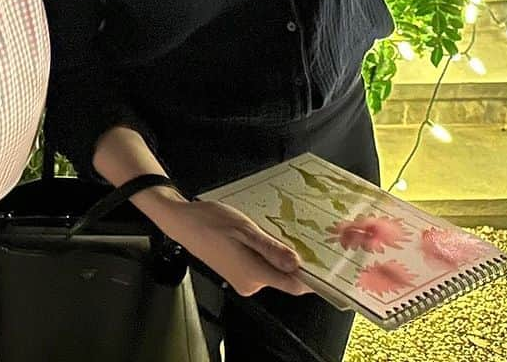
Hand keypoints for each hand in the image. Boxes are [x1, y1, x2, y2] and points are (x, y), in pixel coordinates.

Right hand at [159, 197, 313, 297]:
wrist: (182, 222)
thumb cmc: (210, 222)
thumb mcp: (244, 229)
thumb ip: (271, 249)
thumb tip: (297, 265)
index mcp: (253, 274)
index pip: (293, 285)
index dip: (311, 277)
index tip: (324, 262)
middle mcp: (250, 284)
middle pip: (283, 276)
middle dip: (291, 258)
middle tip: (293, 233)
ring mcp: (242, 280)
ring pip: (271, 270)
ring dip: (275, 253)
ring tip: (267, 229)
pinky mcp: (236, 274)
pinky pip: (259, 267)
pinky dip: (263, 254)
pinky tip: (255, 235)